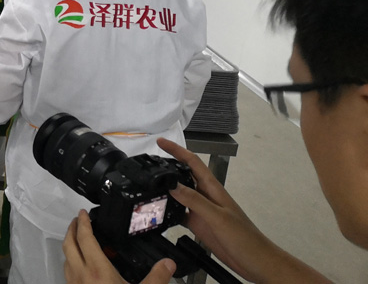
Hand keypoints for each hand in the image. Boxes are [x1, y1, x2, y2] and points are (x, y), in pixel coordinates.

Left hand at [62, 210, 174, 283]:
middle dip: (72, 230)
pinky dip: (71, 264)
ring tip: (80, 242)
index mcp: (97, 271)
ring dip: (70, 246)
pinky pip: (67, 274)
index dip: (83, 223)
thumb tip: (168, 264)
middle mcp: (81, 276)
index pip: (86, 239)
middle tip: (78, 221)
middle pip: (68, 245)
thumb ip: (156, 278)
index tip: (83, 213)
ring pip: (65, 259)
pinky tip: (82, 268)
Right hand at [158, 138, 329, 283]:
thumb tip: (172, 185)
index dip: (176, 150)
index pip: (192, 162)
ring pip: (179, 195)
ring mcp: (201, 211)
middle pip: (183, 176)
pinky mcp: (199, 225)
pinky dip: (168, 212)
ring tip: (147, 188)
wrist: (256, 261)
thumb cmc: (244, 237)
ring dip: (165, 190)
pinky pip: (179, 214)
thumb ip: (195, 200)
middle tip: (147, 165)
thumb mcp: (218, 217)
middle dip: (167, 167)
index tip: (160, 142)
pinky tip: (158, 214)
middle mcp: (205, 196)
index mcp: (212, 188)